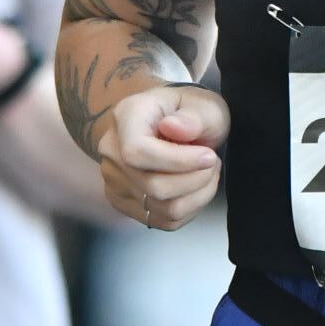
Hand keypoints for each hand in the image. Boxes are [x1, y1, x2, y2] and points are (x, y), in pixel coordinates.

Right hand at [97, 84, 228, 229]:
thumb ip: (194, 116)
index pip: (137, 152)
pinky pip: (162, 221)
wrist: (174, 125)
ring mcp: (114, 180)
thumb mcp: (203, 105)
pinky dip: (189, 209)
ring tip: (206, 173)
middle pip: (153, 186)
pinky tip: (195, 187)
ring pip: (161, 208)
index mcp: (126, 117)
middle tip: (212, 162)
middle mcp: (111, 150)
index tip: (209, 155)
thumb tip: (174, 128)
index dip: (178, 161)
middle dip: (195, 179)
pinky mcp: (124, 203)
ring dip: (197, 195)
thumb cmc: (189, 113)